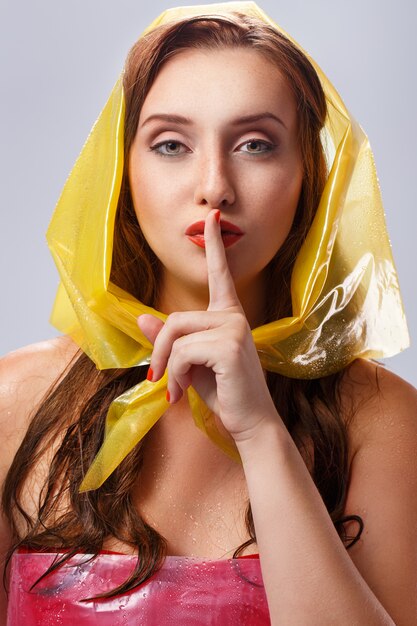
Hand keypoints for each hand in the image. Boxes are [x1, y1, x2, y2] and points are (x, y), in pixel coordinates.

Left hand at [137, 209, 278, 441]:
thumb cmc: (224, 392)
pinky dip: (175, 376)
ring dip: (167, 367)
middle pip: (175, 318)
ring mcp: (234, 328)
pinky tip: (185, 392)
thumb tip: (142, 320)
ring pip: (175, 335)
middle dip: (159, 351)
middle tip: (158, 380)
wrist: (250, 423)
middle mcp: (233, 316)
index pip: (220, 274)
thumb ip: (170, 341)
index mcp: (228, 316)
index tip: (212, 217)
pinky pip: (181, 352)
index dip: (215, 245)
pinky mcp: (228, 345)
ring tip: (177, 389)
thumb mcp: (190, 364)